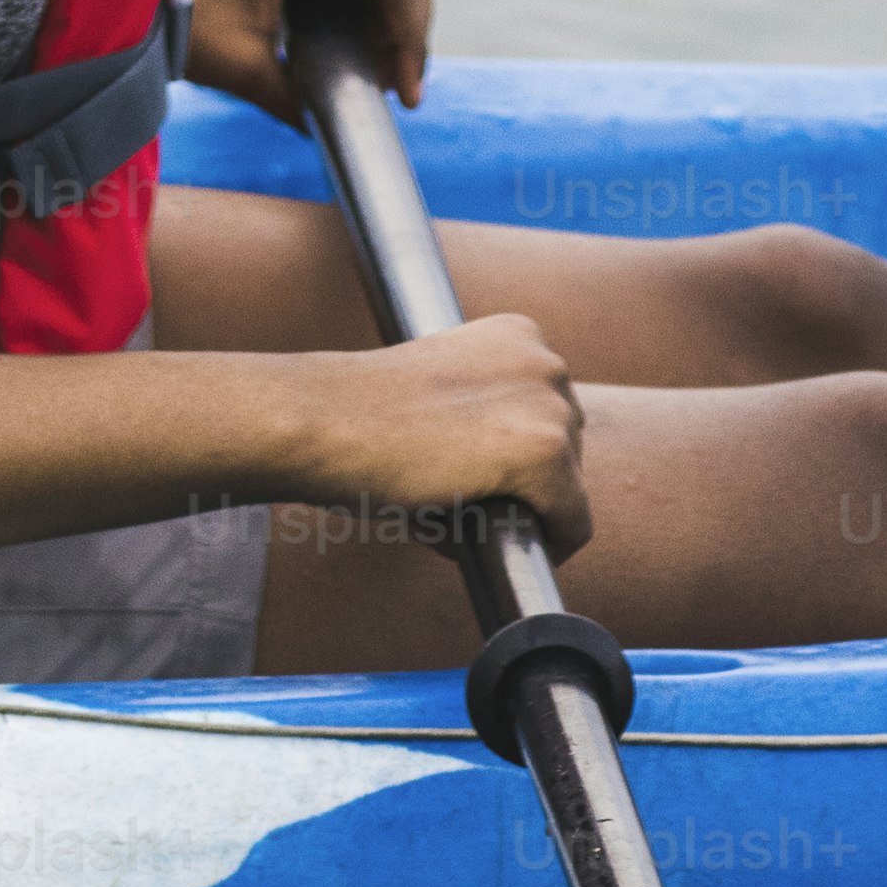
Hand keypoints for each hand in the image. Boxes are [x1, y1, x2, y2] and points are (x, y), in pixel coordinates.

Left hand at [181, 0, 434, 120]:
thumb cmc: (165, 17)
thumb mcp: (236, 66)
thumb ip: (293, 96)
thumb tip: (327, 126)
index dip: (409, 38)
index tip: (406, 96)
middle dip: (408, 24)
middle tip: (402, 85)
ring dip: (387, 9)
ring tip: (380, 71)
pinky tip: (353, 42)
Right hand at [309, 313, 592, 556]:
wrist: (314, 422)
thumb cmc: (348, 419)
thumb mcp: (430, 399)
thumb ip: (475, 422)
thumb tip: (501, 492)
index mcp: (518, 336)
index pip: (545, 412)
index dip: (507, 457)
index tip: (472, 480)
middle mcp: (546, 361)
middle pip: (567, 447)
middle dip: (521, 484)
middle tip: (459, 506)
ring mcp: (549, 406)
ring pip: (568, 486)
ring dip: (525, 511)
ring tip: (460, 520)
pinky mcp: (543, 453)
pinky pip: (572, 522)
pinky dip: (550, 544)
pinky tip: (505, 550)